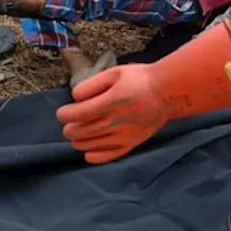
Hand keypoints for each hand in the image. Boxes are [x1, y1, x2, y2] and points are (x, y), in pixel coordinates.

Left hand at [55, 64, 169, 163]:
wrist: (167, 94)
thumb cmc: (140, 80)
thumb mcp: (114, 72)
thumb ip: (91, 85)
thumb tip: (75, 99)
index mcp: (110, 102)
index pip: (77, 115)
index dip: (64, 114)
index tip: (63, 112)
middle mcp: (115, 122)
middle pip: (78, 132)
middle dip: (69, 126)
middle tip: (73, 120)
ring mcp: (122, 136)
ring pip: (87, 146)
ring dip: (78, 139)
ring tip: (82, 130)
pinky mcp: (129, 145)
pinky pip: (104, 157)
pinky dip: (91, 154)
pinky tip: (89, 147)